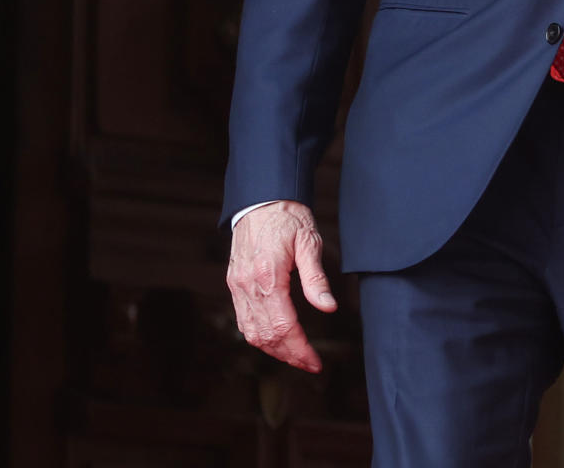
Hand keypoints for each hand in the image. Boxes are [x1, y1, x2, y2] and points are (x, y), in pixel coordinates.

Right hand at [226, 200, 336, 372]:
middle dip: (288, 355)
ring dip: (273, 349)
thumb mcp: (310, 242)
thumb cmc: (288, 217)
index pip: (283, 326)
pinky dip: (259, 335)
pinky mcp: (234, 283)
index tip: (315, 362)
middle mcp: (247, 285)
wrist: (261, 199)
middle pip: (265, 335)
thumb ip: (317, 278)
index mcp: (268, 276)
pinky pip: (243, 319)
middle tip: (310, 363)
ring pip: (251, 332)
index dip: (300, 349)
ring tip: (296, 356)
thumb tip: (329, 308)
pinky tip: (276, 339)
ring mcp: (237, 286)